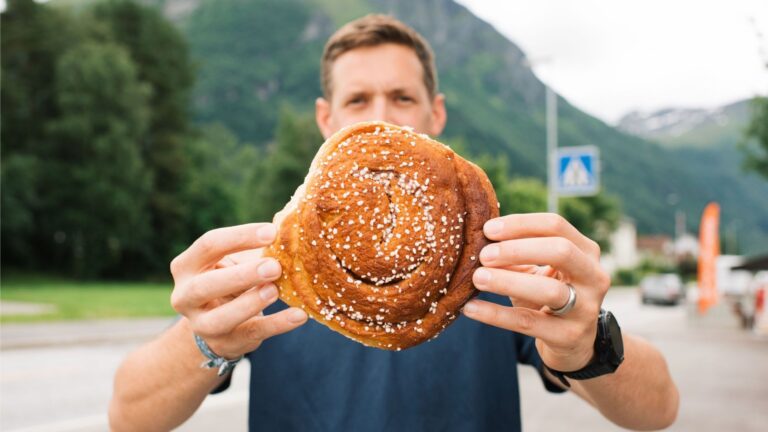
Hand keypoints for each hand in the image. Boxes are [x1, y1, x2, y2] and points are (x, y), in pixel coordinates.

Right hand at [170, 223, 307, 358]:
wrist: (218, 325)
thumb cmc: (230, 280)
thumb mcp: (233, 262)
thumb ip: (254, 248)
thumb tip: (290, 229)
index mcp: (186, 265)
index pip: (209, 245)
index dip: (240, 237)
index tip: (273, 232)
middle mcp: (185, 296)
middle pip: (206, 285)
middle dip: (242, 275)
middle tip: (274, 266)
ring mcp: (201, 324)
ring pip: (221, 317)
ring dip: (250, 303)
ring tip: (276, 290)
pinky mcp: (224, 343)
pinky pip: (251, 333)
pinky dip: (277, 324)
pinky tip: (299, 315)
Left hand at [462, 214, 609, 371]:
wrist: (572, 341)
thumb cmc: (549, 293)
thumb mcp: (538, 269)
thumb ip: (517, 253)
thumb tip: (480, 239)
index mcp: (586, 251)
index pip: (555, 225)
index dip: (520, 224)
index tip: (488, 229)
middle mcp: (594, 276)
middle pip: (560, 251)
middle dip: (517, 250)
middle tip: (484, 255)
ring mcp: (586, 308)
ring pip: (548, 290)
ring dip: (507, 281)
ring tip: (477, 278)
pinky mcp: (569, 336)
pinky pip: (528, 322)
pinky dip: (496, 314)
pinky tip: (471, 308)